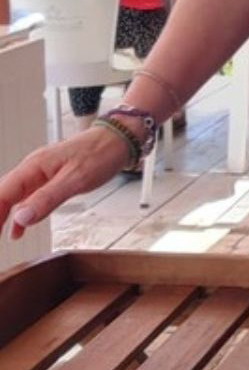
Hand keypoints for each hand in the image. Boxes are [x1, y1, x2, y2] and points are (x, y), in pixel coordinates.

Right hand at [0, 127, 130, 239]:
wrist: (116, 140)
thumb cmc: (99, 154)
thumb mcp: (75, 180)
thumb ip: (47, 199)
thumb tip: (21, 218)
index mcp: (34, 166)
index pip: (3, 193)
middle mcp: (33, 169)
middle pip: (3, 195)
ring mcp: (40, 174)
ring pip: (14, 197)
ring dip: (3, 216)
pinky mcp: (50, 179)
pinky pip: (28, 198)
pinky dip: (21, 215)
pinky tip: (18, 230)